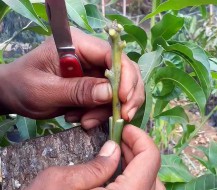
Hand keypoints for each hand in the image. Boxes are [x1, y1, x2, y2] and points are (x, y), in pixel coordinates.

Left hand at [0, 28, 144, 128]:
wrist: (13, 94)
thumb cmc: (22, 86)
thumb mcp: (45, 90)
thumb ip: (77, 91)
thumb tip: (110, 93)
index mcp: (78, 44)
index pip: (111, 54)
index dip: (124, 75)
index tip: (123, 99)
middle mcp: (91, 54)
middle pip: (125, 70)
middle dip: (126, 96)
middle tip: (123, 116)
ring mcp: (94, 70)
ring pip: (119, 88)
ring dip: (108, 109)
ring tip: (85, 121)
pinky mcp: (94, 85)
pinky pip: (109, 100)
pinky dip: (101, 113)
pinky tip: (83, 119)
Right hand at [27, 125, 164, 189]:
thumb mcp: (61, 182)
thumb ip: (95, 166)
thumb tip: (115, 149)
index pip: (150, 160)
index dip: (141, 139)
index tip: (125, 129)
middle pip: (154, 176)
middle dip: (141, 152)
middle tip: (122, 140)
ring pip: (150, 188)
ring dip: (141, 168)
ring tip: (121, 155)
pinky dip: (135, 181)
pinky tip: (118, 174)